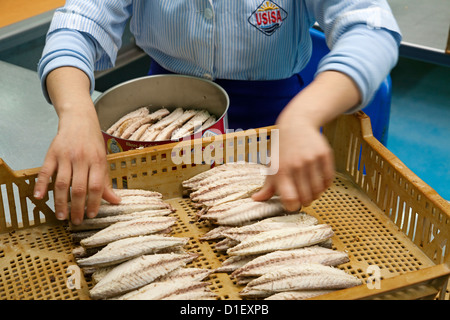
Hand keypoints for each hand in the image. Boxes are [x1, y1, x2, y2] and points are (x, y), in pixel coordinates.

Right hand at [33, 67, 120, 224]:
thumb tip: (116, 201)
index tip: (91, 215)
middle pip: (79, 187)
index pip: (97, 186)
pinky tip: (40, 197)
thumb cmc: (93, 144)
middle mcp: (82, 159)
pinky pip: (45, 171)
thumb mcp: (103, 161)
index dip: (94, 202)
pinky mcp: (52, 153)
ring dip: (61, 202)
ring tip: (61, 216)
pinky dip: (42, 185)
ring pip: (62, 183)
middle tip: (76, 221)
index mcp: (97, 161)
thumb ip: (106, 182)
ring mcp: (66, 156)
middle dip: (77, 207)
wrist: (79, 121)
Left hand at [252, 116, 334, 210]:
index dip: (292, 206)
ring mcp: (311, 159)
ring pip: (318, 190)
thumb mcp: (272, 166)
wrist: (296, 125)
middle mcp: (296, 165)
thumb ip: (267, 186)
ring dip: (315, 194)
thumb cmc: (282, 150)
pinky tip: (318, 181)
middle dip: (305, 202)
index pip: (289, 199)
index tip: (292, 205)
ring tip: (310, 190)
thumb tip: (256, 200)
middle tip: (303, 198)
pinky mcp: (324, 155)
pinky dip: (325, 185)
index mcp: (280, 170)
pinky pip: (328, 180)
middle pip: (306, 197)